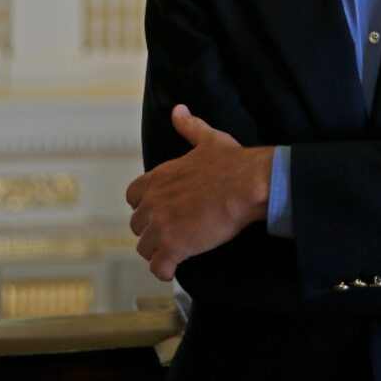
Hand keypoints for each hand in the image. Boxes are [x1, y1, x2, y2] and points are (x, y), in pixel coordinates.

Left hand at [126, 104, 273, 281]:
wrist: (248, 184)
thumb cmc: (232, 162)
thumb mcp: (208, 139)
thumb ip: (189, 126)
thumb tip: (179, 110)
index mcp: (159, 177)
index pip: (133, 196)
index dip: (146, 206)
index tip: (161, 211)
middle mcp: (154, 200)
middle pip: (138, 225)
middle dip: (153, 230)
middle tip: (174, 233)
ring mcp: (161, 224)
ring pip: (145, 248)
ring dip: (159, 252)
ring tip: (177, 252)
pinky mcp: (173, 246)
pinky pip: (158, 267)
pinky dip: (165, 271)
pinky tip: (175, 269)